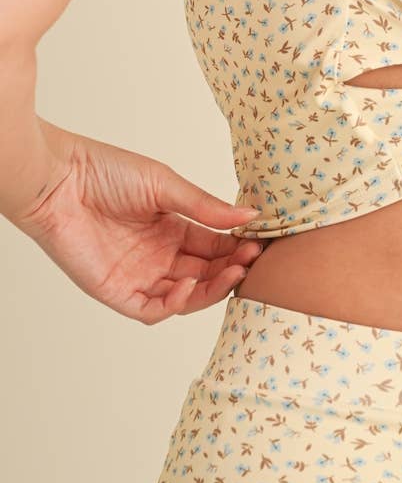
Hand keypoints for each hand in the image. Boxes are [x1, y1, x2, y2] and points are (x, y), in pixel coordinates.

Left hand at [11, 121, 264, 323]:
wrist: (60, 180)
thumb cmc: (107, 172)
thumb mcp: (165, 185)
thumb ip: (206, 207)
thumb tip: (251, 216)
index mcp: (174, 228)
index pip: (216, 246)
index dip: (239, 247)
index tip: (261, 243)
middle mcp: (160, 255)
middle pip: (206, 274)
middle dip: (232, 269)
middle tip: (253, 260)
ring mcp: (140, 275)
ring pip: (185, 296)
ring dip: (212, 290)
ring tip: (233, 273)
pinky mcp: (116, 291)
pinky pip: (152, 310)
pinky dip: (174, 304)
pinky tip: (190, 286)